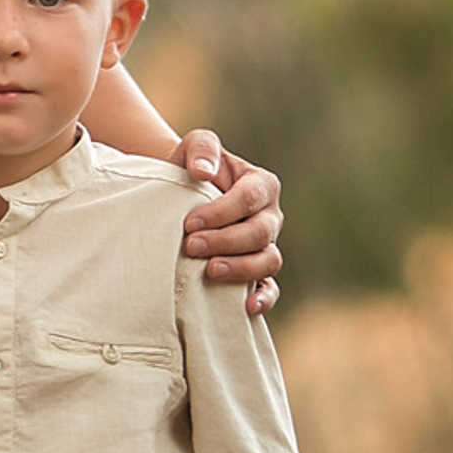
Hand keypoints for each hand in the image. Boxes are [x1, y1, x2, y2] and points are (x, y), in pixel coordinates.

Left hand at [173, 131, 282, 315]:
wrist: (181, 191)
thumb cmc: (190, 166)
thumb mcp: (195, 145)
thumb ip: (202, 149)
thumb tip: (204, 172)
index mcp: (261, 185)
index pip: (250, 199)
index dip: (221, 212)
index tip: (189, 223)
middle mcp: (270, 216)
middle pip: (260, 233)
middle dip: (225, 241)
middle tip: (191, 246)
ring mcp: (266, 245)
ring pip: (268, 260)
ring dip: (241, 268)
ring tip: (210, 271)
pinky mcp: (257, 269)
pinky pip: (270, 287)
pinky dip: (264, 298)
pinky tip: (246, 307)